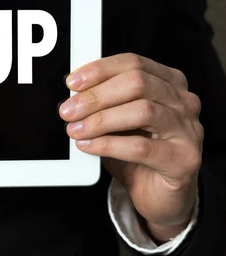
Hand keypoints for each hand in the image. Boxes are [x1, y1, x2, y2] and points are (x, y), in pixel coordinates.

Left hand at [60, 53, 202, 241]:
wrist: (160, 193)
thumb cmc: (138, 151)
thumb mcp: (119, 119)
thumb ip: (104, 102)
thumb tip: (73, 93)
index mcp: (168, 82)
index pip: (133, 63)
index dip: (99, 70)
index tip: (72, 82)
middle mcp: (183, 101)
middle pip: (137, 83)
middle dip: (96, 96)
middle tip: (68, 110)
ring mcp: (187, 129)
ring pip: (142, 111)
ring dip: (101, 120)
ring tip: (75, 129)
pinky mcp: (183, 159)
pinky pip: (141, 147)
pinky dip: (108, 144)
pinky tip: (88, 145)